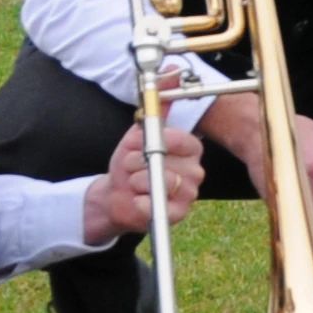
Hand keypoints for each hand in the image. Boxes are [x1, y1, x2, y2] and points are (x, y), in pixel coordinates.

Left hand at [81, 121, 205, 242]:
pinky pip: (157, 204)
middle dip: (138, 161)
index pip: (183, 140)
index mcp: (190, 150)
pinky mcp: (179, 213)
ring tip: (133, 183)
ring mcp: (189, 193)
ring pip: (163, 180)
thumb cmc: (129, 166)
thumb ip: (149, 120)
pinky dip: (139, 202)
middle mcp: (195, 171)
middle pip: (169, 160)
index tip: (141, 145)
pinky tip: (137, 200)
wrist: (117, 195)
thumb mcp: (135, 138)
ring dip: (137, 180)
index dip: (159, 141)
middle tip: (130, 166)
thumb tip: (160, 99)